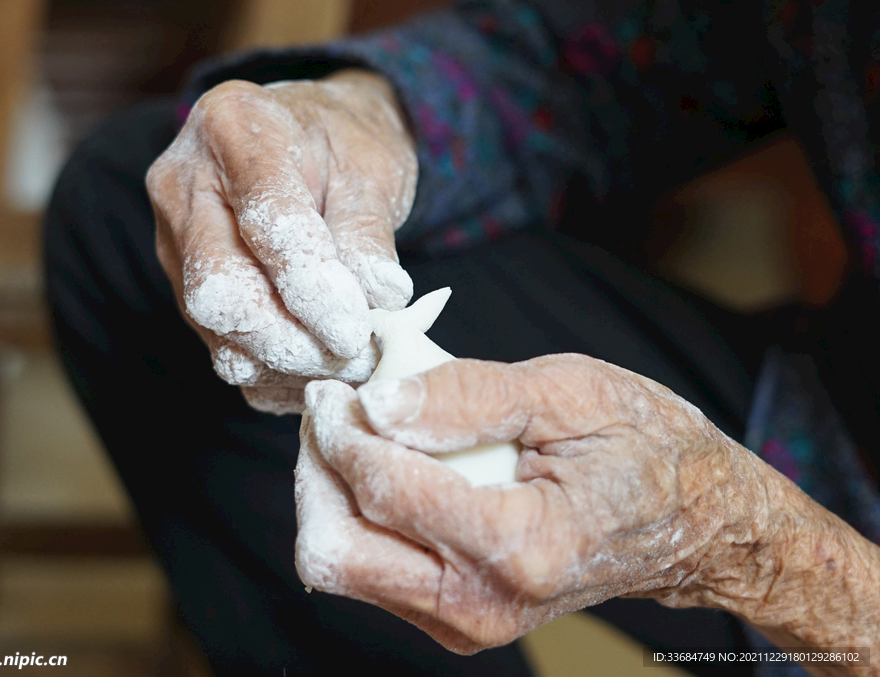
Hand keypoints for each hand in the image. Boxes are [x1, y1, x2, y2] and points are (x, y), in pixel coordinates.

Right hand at [146, 70, 416, 412]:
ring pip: (215, 330)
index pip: (268, 225)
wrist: (307, 142)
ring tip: (347, 365)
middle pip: (219, 290)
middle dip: (291, 341)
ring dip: (286, 364)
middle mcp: (185, 185)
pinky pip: (222, 350)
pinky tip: (318, 369)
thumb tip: (381, 299)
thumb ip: (369, 235)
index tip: (357, 330)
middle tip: (354, 357)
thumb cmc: (341, 147)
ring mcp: (173, 241)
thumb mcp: (371, 170)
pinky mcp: (182, 286)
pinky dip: (274, 373)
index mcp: (235, 128)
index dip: (314, 290)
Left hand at [295, 353, 774, 652]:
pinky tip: (387, 466)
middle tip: (336, 407)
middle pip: (337, 549)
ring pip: (341, 566)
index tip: (335, 386)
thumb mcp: (569, 392)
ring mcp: (469, 623)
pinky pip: (369, 573)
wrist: (691, 521)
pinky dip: (357, 515)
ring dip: (330, 493)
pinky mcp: (456, 621)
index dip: (340, 430)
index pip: (384, 491)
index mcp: (522, 545)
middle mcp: (485, 603)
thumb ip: (469, 395)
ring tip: (360, 431)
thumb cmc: (642, 446)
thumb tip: (379, 400)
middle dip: (318, 469)